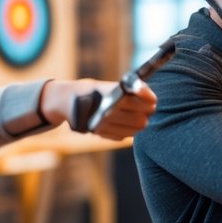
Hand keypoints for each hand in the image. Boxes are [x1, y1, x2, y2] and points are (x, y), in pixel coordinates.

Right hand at [40, 79, 157, 140]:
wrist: (70, 100)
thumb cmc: (96, 91)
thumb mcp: (113, 86)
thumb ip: (132, 91)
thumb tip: (151, 98)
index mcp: (117, 97)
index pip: (147, 102)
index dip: (150, 99)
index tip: (150, 98)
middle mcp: (112, 112)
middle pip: (143, 119)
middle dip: (146, 114)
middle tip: (145, 108)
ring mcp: (107, 125)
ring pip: (136, 130)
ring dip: (138, 123)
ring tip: (135, 116)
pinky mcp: (102, 133)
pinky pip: (124, 136)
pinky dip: (127, 130)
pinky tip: (122, 123)